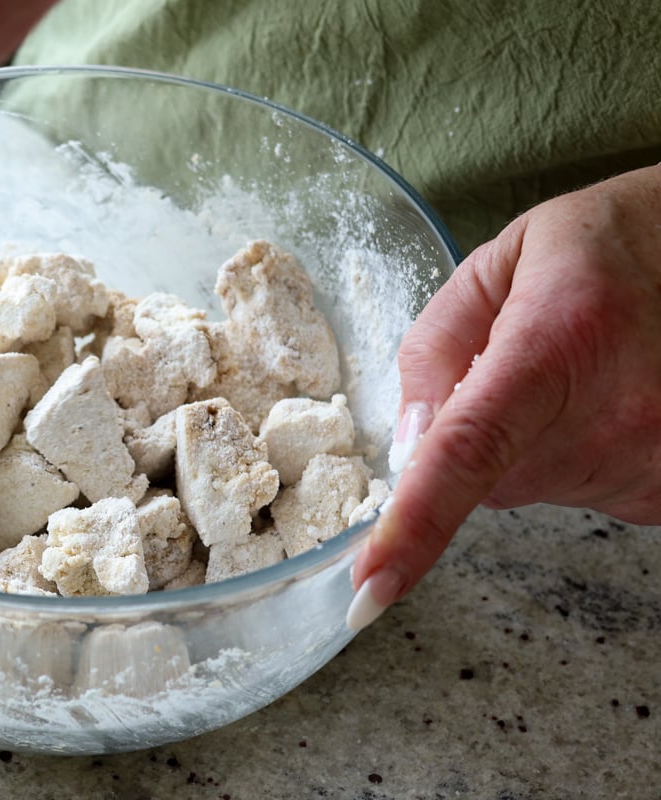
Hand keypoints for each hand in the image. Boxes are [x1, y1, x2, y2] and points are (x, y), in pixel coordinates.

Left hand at [348, 163, 660, 629]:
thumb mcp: (501, 263)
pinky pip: (581, 491)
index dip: (412, 526)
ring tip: (584, 370)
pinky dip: (576, 455)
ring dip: (533, 443)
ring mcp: (651, 462)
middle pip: (488, 480)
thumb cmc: (608, 244)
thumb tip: (405, 443)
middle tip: (528, 365)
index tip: (370, 588)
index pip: (466, 453)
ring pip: (532, 488)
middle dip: (480, 437)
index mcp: (553, 347)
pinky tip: (611, 396)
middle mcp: (613, 418)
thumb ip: (436, 348)